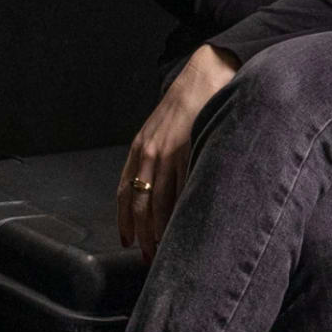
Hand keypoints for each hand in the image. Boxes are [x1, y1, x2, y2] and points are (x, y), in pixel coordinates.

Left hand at [118, 44, 237, 255]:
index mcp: (140, 147)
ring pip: (159, 202)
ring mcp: (170, 152)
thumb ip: (159, 154)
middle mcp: (149, 152)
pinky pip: (182, 188)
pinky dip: (181, 212)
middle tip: (148, 257)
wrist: (206, 74)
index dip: (125, 220)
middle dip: (142, 234)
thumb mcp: (164, 128)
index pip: (126, 192)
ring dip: (160, 230)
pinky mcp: (190, 150)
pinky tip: (184, 227)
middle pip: (140, 203)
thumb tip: (159, 186)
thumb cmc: (189, 103)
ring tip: (166, 251)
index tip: (128, 240)